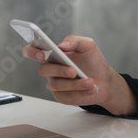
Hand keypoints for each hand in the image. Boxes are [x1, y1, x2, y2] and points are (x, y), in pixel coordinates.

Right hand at [21, 35, 136, 114]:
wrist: (105, 80)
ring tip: (90, 82)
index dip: (32, 52)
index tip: (41, 54)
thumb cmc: (93, 61)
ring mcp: (55, 83)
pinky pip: (67, 95)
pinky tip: (91, 89)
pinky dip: (81, 92)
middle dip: (59, 70)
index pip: (33, 50)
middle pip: (44, 70)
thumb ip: (75, 41)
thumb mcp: (88, 46)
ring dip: (75, 83)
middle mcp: (51, 69)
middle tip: (73, 71)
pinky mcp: (62, 97)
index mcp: (53, 54)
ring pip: (57, 84)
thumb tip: (62, 45)